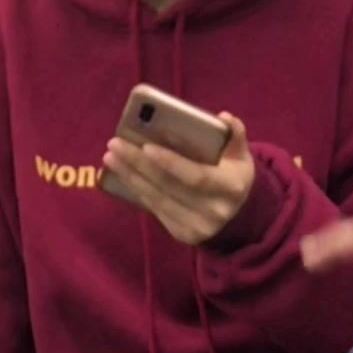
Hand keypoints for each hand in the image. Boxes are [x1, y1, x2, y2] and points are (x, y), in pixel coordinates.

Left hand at [101, 112, 255, 245]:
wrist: (239, 218)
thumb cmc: (233, 177)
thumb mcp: (241, 156)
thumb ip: (235, 135)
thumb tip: (223, 117)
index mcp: (231, 187)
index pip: (197, 176)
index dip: (170, 162)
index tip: (146, 146)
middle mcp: (214, 211)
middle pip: (169, 187)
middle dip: (139, 165)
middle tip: (115, 144)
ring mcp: (197, 227)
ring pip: (157, 200)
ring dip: (131, 177)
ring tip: (111, 157)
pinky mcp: (183, 234)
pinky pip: (155, 210)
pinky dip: (137, 190)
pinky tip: (123, 174)